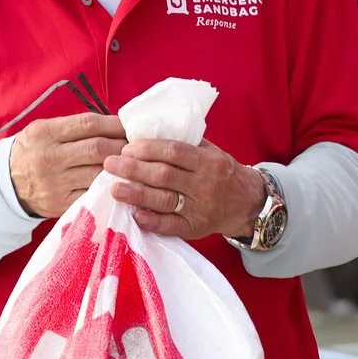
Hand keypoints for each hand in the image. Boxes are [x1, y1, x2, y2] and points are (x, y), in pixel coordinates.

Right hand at [7, 113, 127, 218]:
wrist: (8, 183)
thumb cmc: (33, 151)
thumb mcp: (44, 130)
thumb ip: (74, 127)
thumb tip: (115, 124)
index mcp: (45, 133)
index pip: (88, 124)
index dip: (114, 124)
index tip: (128, 126)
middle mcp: (49, 157)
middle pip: (98, 149)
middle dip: (123, 146)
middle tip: (137, 146)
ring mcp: (55, 183)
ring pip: (98, 173)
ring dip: (121, 168)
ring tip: (133, 164)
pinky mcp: (61, 203)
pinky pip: (92, 193)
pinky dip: (109, 187)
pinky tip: (120, 182)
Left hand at [104, 140, 268, 239]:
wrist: (247, 203)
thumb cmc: (221, 172)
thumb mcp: (211, 152)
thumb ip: (185, 143)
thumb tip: (147, 130)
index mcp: (208, 161)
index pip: (174, 151)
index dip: (148, 149)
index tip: (126, 148)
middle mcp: (205, 184)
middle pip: (165, 175)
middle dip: (135, 169)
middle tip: (110, 164)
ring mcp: (200, 208)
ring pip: (166, 200)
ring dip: (138, 195)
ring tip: (114, 189)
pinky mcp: (196, 228)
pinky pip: (172, 226)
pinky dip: (153, 221)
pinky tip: (135, 215)